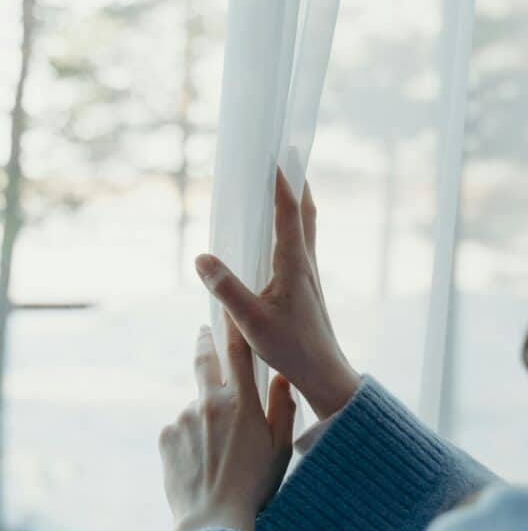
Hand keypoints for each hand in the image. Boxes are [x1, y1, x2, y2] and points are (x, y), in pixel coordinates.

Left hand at [159, 320, 295, 530]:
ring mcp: (184, 417)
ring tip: (216, 450)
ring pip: (196, 405)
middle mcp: (209, 403)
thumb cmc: (253, 486)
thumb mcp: (280, 448)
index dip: (234, 328)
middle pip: (204, 360)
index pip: (237, 352)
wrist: (211, 520)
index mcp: (241, 403)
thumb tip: (281, 379)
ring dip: (205, 415)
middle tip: (205, 333)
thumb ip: (282, 408)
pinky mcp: (166, 435)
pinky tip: (201, 460)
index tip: (230, 312)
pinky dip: (190, 435)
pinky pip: (180, 427)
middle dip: (205, 342)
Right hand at [195, 168, 360, 419]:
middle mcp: (307, 263)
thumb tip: (201, 257)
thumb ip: (226, 288)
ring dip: (297, 204)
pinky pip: (302, 246)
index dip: (281, 183)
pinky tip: (280, 238)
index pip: (289, 212)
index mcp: (295, 263)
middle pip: (306, 213)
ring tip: (284, 187)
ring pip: (307, 229)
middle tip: (288, 158)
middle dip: (296, 184)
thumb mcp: (251, 320)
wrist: (324, 374)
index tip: (272, 156)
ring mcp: (310, 275)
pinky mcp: (307, 288)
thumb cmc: (292, 349)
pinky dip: (293, 228)